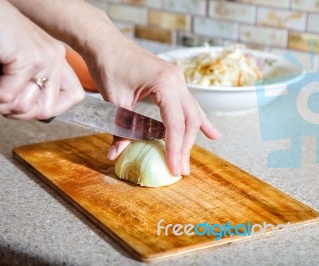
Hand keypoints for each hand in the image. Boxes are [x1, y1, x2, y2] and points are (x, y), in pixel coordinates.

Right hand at [0, 0, 83, 119]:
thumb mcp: (18, 66)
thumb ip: (31, 86)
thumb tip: (33, 113)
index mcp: (56, 59)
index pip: (74, 96)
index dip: (50, 109)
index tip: (28, 108)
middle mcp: (54, 57)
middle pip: (47, 109)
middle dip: (18, 112)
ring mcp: (44, 58)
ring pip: (25, 106)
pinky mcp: (27, 58)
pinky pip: (7, 96)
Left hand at [81, 28, 220, 175]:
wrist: (106, 43)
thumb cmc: (109, 66)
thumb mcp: (115, 101)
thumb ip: (120, 130)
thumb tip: (116, 155)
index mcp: (165, 84)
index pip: (175, 124)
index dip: (175, 149)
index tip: (174, 169)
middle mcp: (177, 80)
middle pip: (188, 121)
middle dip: (185, 148)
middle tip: (181, 170)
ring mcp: (177, 79)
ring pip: (191, 114)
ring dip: (191, 138)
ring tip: (190, 160)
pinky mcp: (173, 81)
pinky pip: (189, 104)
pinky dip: (199, 121)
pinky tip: (212, 134)